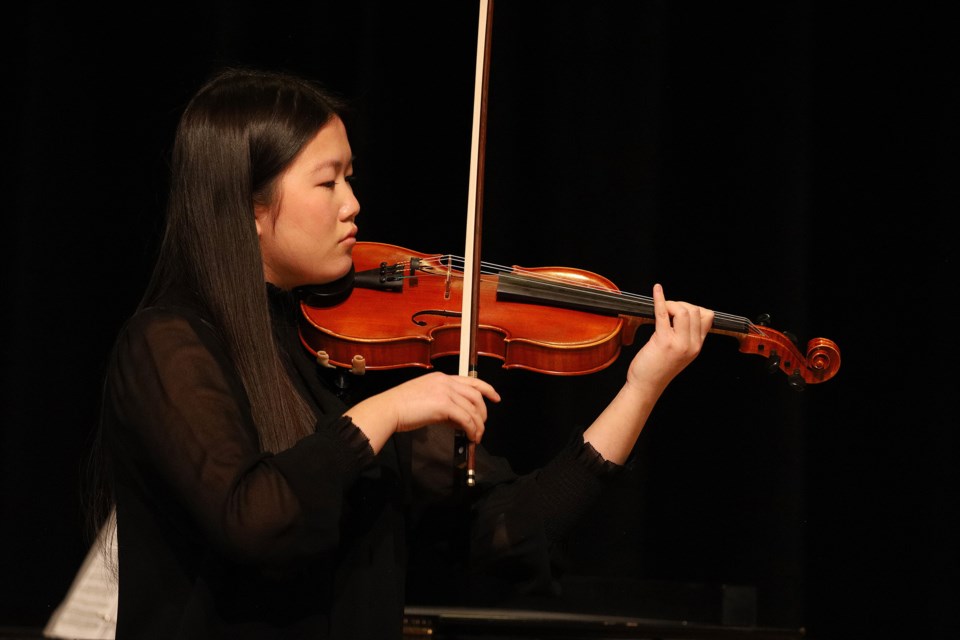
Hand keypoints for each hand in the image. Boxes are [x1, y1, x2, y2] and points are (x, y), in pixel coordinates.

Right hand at [345, 372, 499, 451]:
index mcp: (441, 378)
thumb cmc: (401, 407)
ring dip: (478, 424)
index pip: (471, 380)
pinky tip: (470, 437)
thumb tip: (459, 419)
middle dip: (483, 412)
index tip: (495, 397)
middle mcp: (445, 381)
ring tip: (476, 436)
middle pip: (476, 394)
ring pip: (473, 408)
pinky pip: (466, 418)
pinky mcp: (443, 405)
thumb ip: (444, 406)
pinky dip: (471, 429)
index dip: (487, 389)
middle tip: (483, 425)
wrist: (388, 409)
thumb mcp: (426, 400)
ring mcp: (445, 392)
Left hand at [626, 283, 713, 392]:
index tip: (679, 311)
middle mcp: (692, 344)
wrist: (647, 386)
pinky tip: (657, 290)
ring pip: (683, 310)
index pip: (707, 317)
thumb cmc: (658, 369)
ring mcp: (679, 343)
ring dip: (672, 304)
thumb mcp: (682, 353)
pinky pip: (663, 313)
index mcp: (697, 346)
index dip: (693, 309)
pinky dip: (660, 299)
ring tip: (662, 310)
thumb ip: (687, 336)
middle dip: (680, 304)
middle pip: (695, 310)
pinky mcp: (663, 341)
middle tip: (667, 310)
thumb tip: (683, 313)